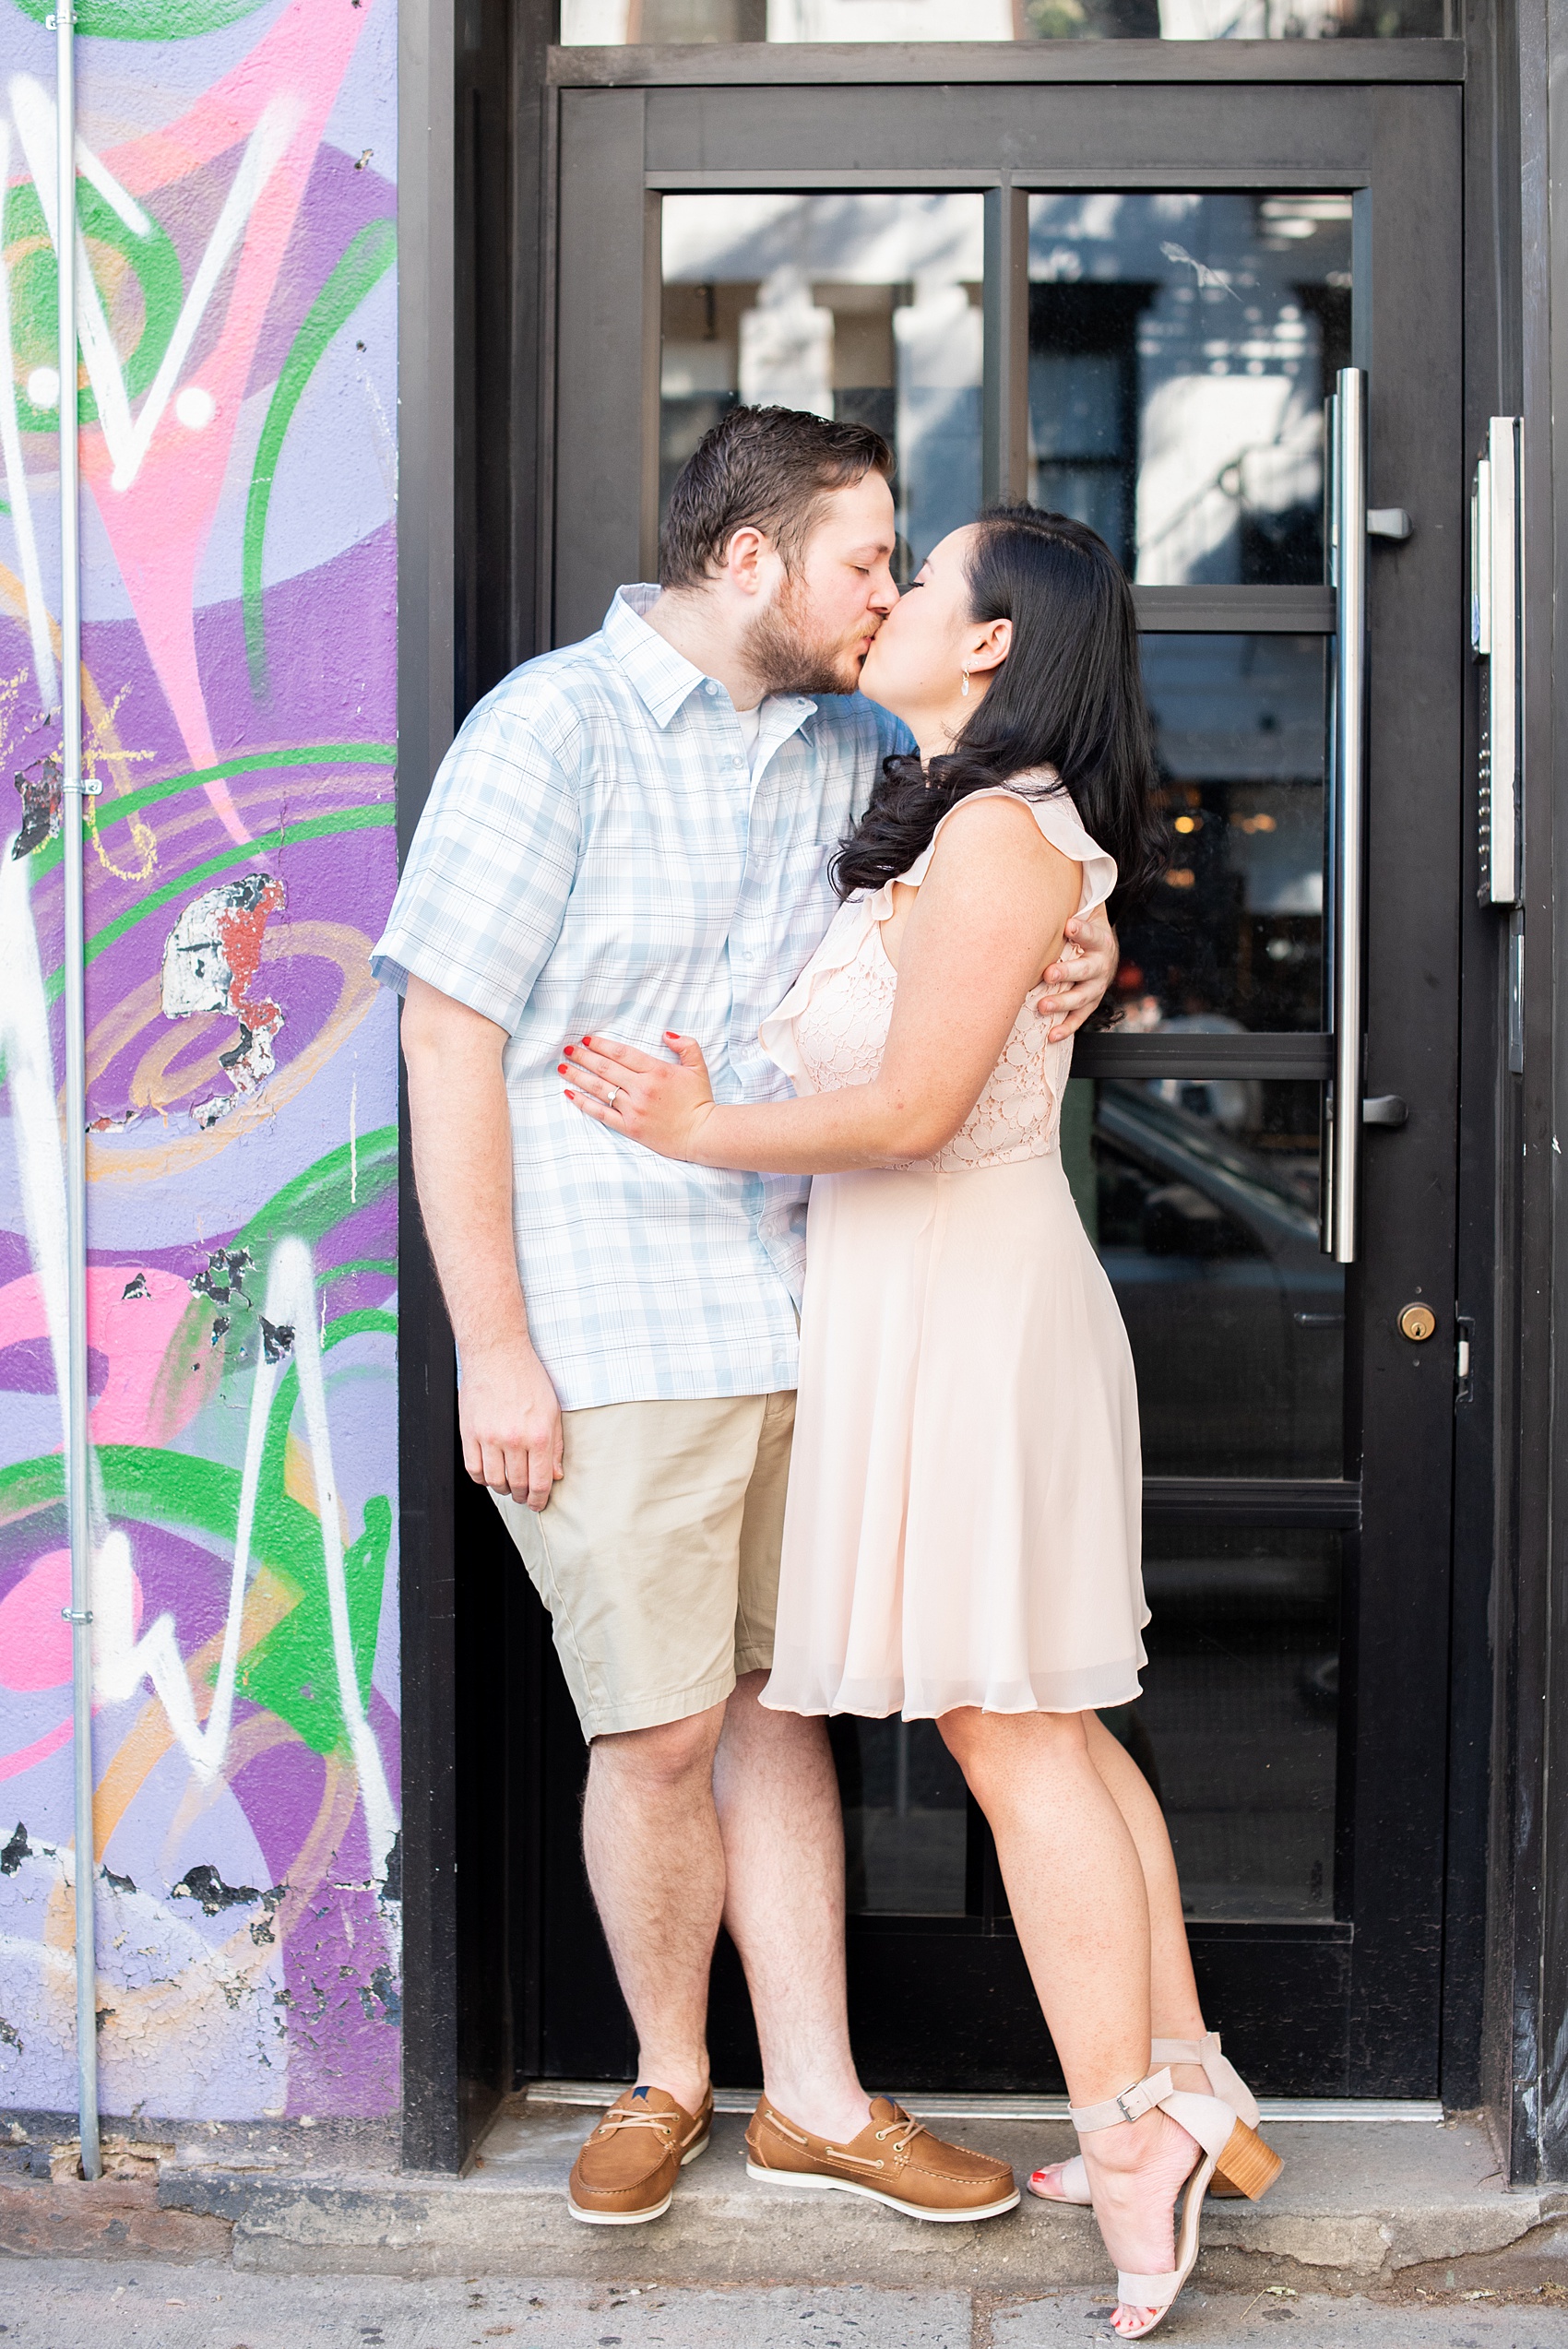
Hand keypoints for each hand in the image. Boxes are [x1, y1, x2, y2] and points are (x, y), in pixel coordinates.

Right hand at [459, 1339, 562, 1511]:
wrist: (497, 1354)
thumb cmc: (527, 1378)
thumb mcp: (553, 1410)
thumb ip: (556, 1446)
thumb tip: (555, 1475)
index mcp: (539, 1435)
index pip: (539, 1482)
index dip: (538, 1500)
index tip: (537, 1504)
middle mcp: (513, 1439)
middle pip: (516, 1485)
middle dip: (522, 1496)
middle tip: (524, 1496)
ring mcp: (489, 1437)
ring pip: (493, 1481)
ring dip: (502, 1488)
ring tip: (508, 1484)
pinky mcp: (469, 1433)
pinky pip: (473, 1468)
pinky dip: (481, 1478)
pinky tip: (489, 1473)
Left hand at [561, 1031, 716, 1160]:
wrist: (703, 1134)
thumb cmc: (700, 1101)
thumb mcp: (698, 1067)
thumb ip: (685, 1045)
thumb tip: (666, 1034)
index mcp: (657, 1071)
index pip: (622, 1053)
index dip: (602, 1045)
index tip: (586, 1039)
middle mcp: (642, 1088)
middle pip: (606, 1068)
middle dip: (583, 1057)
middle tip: (567, 1050)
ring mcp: (634, 1109)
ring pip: (600, 1088)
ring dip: (579, 1076)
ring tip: (562, 1068)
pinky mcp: (630, 1127)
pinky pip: (602, 1113)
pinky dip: (584, 1103)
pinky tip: (570, 1094)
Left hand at [1037, 903, 1118, 1042]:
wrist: (1101, 950)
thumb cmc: (1081, 927)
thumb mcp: (1082, 909)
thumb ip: (1070, 896)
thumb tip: (1051, 854)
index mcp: (1098, 938)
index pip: (1092, 933)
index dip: (1082, 930)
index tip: (1068, 925)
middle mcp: (1101, 963)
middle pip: (1086, 969)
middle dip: (1068, 972)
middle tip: (1049, 973)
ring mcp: (1097, 985)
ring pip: (1083, 997)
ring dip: (1063, 1002)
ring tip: (1042, 1005)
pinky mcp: (1091, 1002)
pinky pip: (1080, 1017)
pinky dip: (1067, 1027)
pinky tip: (1052, 1035)